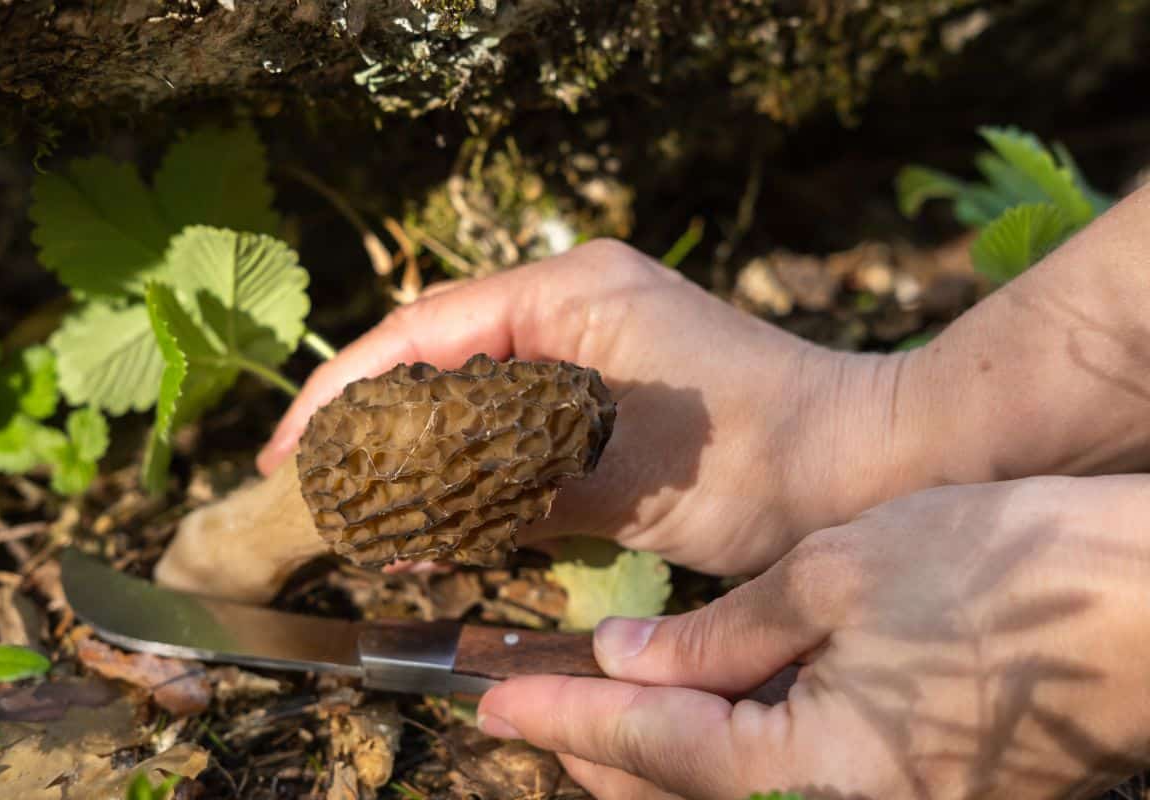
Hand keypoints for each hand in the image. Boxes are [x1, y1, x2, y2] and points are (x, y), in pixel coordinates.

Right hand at [258, 240, 923, 574]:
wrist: (863, 465)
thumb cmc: (756, 455)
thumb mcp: (618, 473)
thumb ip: (507, 486)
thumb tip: (414, 516)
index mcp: (567, 293)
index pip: (424, 331)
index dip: (346, 390)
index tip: (289, 451)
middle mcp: (575, 303)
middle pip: (442, 355)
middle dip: (378, 423)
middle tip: (321, 486)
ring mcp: (595, 344)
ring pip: (478, 391)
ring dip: (427, 449)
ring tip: (372, 509)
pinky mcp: (612, 390)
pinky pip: (521, 420)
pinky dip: (483, 466)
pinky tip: (450, 512)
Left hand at [478, 476, 1149, 798]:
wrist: (1146, 603)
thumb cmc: (1000, 572)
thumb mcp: (835, 575)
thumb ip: (720, 636)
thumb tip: (629, 659)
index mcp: (818, 775)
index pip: (652, 744)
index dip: (562, 715)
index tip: (491, 695)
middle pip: (681, 791)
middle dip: (598, 746)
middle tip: (531, 698)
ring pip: (730, 795)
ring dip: (654, 753)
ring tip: (592, 706)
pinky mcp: (923, 799)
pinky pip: (790, 787)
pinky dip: (726, 752)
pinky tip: (699, 709)